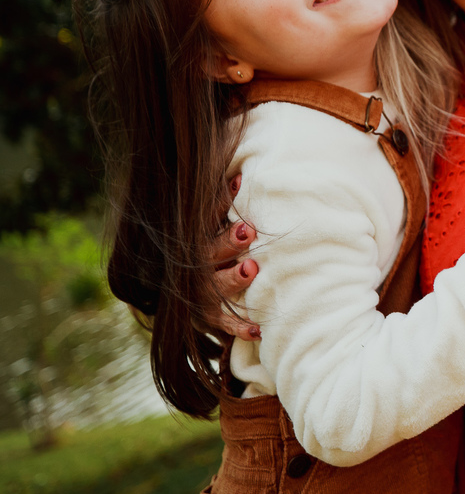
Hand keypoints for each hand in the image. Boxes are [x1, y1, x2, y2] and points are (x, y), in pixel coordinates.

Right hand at [206, 174, 261, 340]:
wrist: (178, 291)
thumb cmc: (211, 244)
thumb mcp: (209, 220)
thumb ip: (221, 198)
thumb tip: (244, 164)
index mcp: (195, 236)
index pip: (206, 214)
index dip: (221, 198)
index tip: (240, 181)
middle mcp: (193, 263)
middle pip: (207, 250)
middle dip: (227, 241)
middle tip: (248, 231)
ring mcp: (197, 290)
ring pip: (211, 286)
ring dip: (231, 279)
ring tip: (251, 270)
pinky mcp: (205, 316)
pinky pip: (220, 323)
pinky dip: (238, 326)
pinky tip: (257, 328)